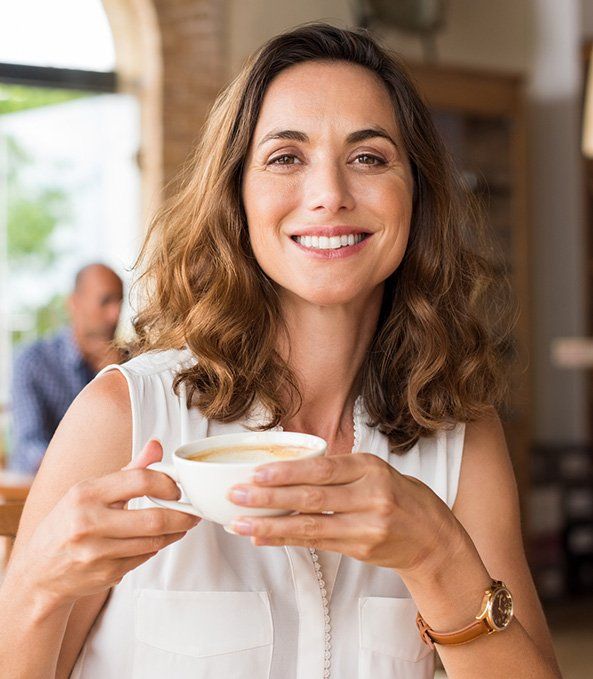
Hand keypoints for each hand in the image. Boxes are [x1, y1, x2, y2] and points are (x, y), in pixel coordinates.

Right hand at [10, 440, 199, 605]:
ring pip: (153, 542)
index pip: (140, 480)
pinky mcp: (105, 574)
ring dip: (174, 533)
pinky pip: (144, 558)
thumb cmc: (68, 523)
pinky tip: (156, 540)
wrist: (39, 572)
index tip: (177, 488)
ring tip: (182, 524)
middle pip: (153, 519)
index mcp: (86, 493)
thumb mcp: (90, 491)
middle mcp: (88, 523)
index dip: (167, 483)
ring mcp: (96, 552)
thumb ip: (129, 470)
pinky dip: (156, 547)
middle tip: (193, 512)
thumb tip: (157, 446)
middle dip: (182, 515)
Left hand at [228, 453, 464, 575]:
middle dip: (269, 497)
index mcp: (370, 468)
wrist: (435, 539)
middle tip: (237, 495)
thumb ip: (340, 471)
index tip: (257, 472)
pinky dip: (287, 540)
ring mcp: (366, 526)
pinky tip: (263, 538)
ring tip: (240, 524)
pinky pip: (317, 543)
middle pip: (312, 497)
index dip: (287, 472)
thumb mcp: (376, 472)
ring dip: (270, 525)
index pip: (322, 469)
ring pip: (310, 525)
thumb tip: (288, 471)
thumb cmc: (402, 498)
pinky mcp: (361, 549)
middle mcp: (370, 496)